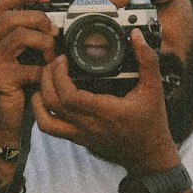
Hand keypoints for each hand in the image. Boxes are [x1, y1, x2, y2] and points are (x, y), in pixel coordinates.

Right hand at [0, 0, 55, 144]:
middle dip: (38, 19)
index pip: (1, 4)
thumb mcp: (22, 59)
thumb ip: (29, 40)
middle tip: (54, 33)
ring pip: (18, 35)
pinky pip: (28, 67)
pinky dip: (44, 71)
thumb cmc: (19, 90)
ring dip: (43, 43)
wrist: (5, 124)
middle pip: (10, 16)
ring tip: (52, 56)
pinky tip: (48, 77)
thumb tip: (53, 21)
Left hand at [33, 30, 179, 174]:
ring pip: (45, 120)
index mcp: (105, 112)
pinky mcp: (77, 139)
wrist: (149, 156)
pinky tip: (46, 98)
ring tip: (46, 80)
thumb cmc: (152, 124)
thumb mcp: (154, 89)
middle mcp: (88, 125)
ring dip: (39, 97)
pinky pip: (51, 128)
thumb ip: (147, 61)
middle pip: (52, 103)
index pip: (70, 97)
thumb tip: (136, 35)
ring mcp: (80, 135)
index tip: (63, 59)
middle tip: (54, 63)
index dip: (59, 75)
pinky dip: (41, 112)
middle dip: (47, 78)